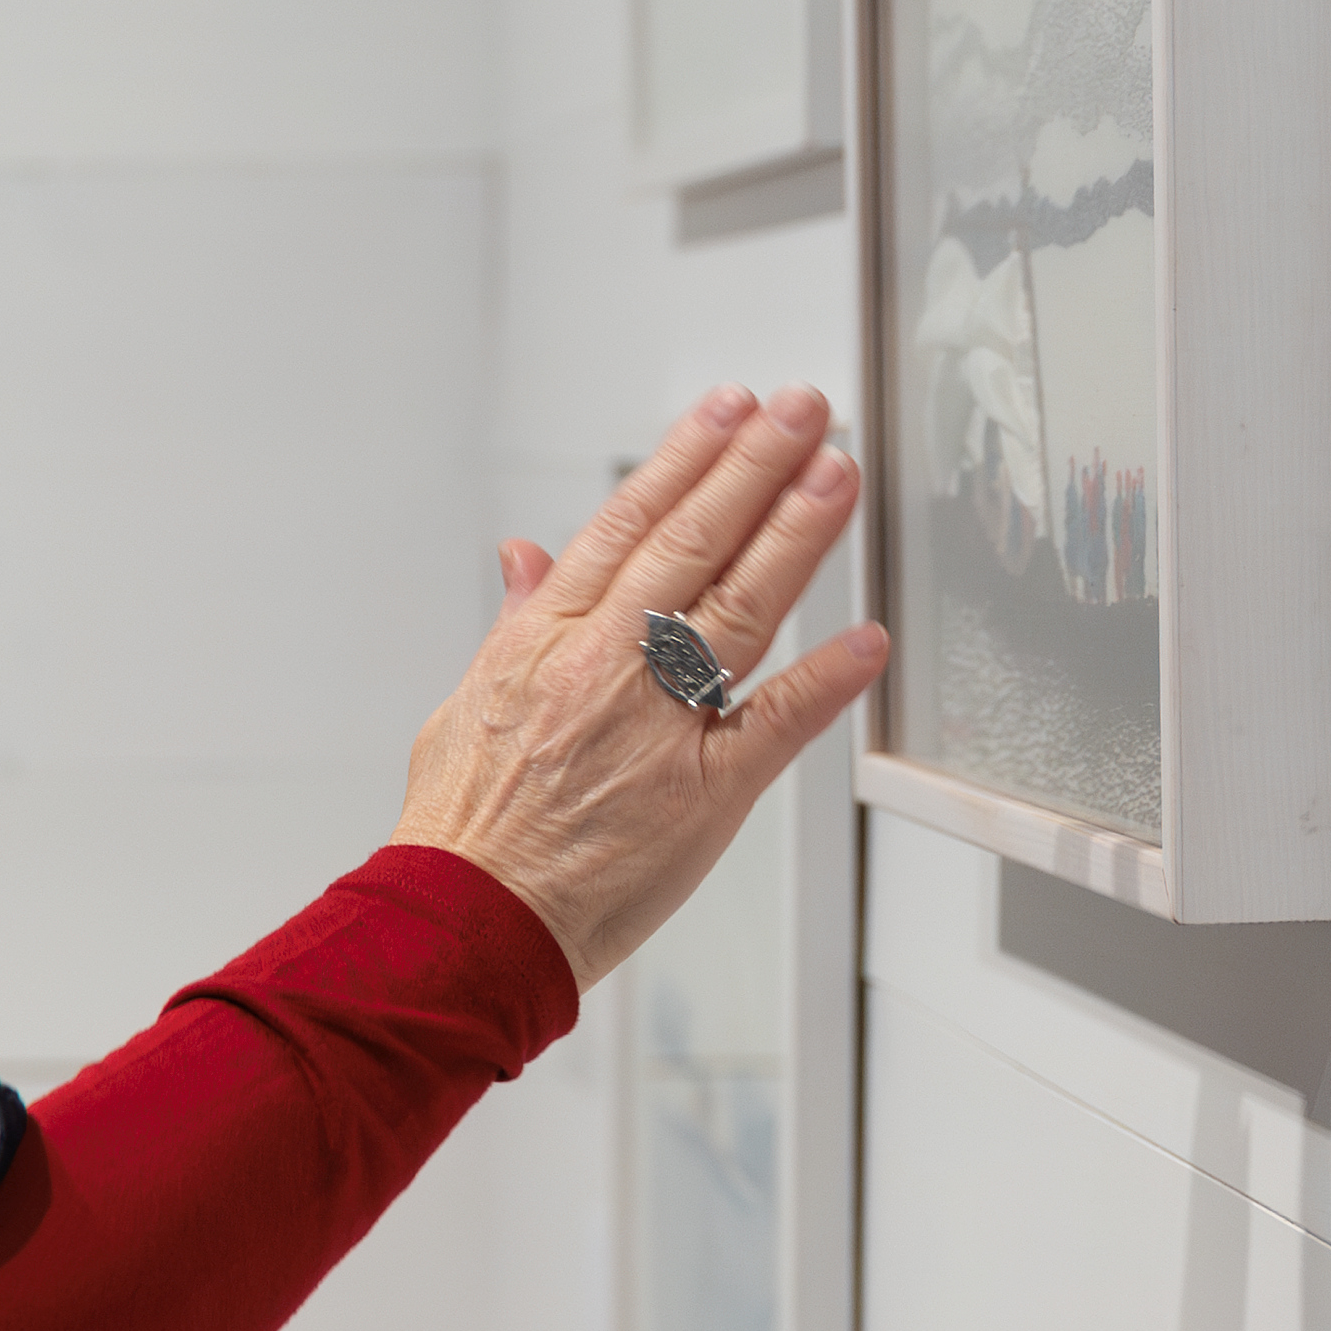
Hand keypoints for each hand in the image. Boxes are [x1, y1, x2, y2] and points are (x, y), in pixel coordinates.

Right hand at [393, 386, 889, 987]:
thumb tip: (527, 558)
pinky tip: (865, 641)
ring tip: (836, 476)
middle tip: (804, 411)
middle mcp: (603, 667)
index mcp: (545, 639)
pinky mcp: (702, 795)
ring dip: (794, 537)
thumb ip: (514, 624)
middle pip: (692, 544)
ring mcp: (656, 727)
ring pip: (737, 610)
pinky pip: (773, 726)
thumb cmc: (464, 829)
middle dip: (755, 468)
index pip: (627, 524)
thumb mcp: (469, 703)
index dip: (686, 458)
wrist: (466, 919)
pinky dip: (823, 682)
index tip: (728, 411)